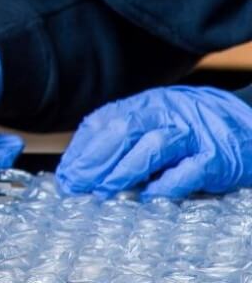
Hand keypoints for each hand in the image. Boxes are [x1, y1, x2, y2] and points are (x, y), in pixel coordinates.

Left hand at [57, 86, 251, 199]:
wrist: (248, 122)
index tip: (67, 175)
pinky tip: (149, 197)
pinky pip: (190, 169)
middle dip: (96, 160)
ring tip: (105, 192)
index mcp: (146, 103)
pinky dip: (167, 184)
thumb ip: (124, 137)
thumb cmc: (193, 127)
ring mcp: (193, 133)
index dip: (82, 149)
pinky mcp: (217, 156)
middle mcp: (167, 112)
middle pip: (123, 129)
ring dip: (125, 170)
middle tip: (78, 186)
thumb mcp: (156, 121)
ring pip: (153, 145)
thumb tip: (82, 165)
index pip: (104, 121)